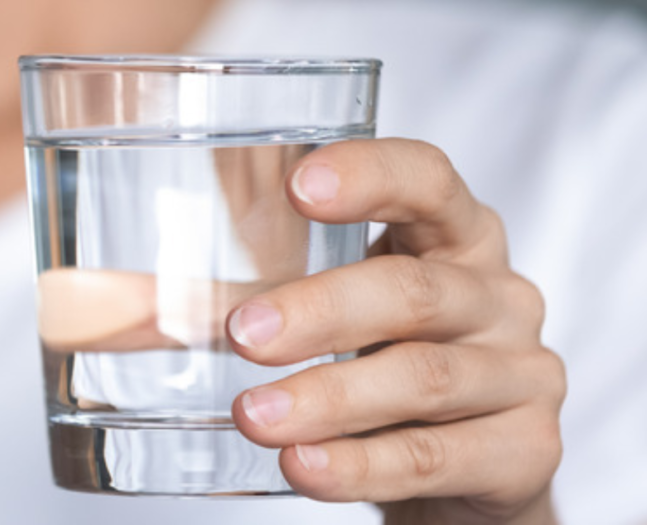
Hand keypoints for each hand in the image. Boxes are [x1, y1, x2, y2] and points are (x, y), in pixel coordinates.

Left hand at [227, 139, 565, 523]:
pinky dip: (361, 465)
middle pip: (416, 289)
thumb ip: (262, 286)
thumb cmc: (391, 362)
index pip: (429, 180)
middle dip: (322, 310)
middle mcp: (500, 294)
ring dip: (329, 397)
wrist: (471, 470)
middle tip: (244, 334)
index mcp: (457, 236)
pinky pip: (436, 456)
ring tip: (254, 416)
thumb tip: (119, 293)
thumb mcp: (349, 310)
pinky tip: (304, 467)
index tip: (298, 186)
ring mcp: (524, 372)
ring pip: (423, 377)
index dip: (370, 175)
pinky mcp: (527, 450)